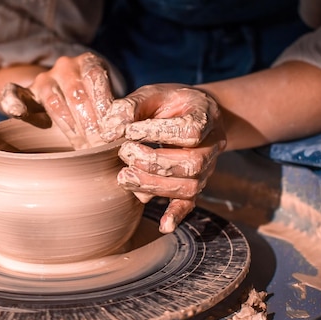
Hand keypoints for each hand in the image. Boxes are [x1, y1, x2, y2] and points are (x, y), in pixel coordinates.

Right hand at [0, 53, 113, 148]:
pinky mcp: (26, 93)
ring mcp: (44, 79)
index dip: (104, 104)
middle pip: (77, 94)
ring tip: (83, 145)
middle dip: (91, 122)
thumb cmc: (97, 104)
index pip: (96, 78)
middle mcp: (65, 66)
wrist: (69, 94)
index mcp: (88, 62)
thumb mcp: (110, 99)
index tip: (112, 128)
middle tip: (101, 144)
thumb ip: (115, 110)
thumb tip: (129, 127)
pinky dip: (14, 101)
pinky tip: (18, 110)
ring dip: (70, 126)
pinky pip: (14, 94)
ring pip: (54, 101)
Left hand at [101, 84, 226, 232]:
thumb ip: (130, 107)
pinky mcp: (194, 184)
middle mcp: (211, 146)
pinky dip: (177, 215)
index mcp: (204, 116)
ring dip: (154, 185)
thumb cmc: (169, 103)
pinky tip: (163, 225)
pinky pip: (190, 203)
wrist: (192, 112)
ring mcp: (206, 168)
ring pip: (189, 186)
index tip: (130, 131)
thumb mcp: (151, 94)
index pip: (189, 131)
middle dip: (154, 163)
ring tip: (124, 177)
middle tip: (124, 153)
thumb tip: (109, 131)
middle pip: (192, 163)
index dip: (159, 133)